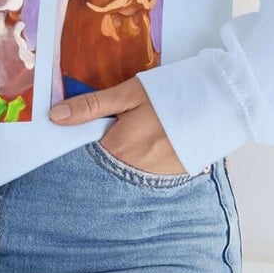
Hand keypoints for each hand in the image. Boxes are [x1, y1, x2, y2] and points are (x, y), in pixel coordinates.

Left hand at [49, 75, 187, 174]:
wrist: (219, 104)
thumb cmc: (171, 94)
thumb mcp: (128, 94)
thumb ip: (91, 107)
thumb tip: (54, 117)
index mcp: (118, 149)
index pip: (83, 157)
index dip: (76, 146)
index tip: (73, 135)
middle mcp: (133, 171)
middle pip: (103, 167)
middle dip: (98, 155)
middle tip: (110, 133)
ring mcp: (154, 178)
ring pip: (124, 173)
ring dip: (120, 160)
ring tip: (132, 138)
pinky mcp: (172, 179)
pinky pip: (145, 177)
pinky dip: (140, 165)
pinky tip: (148, 147)